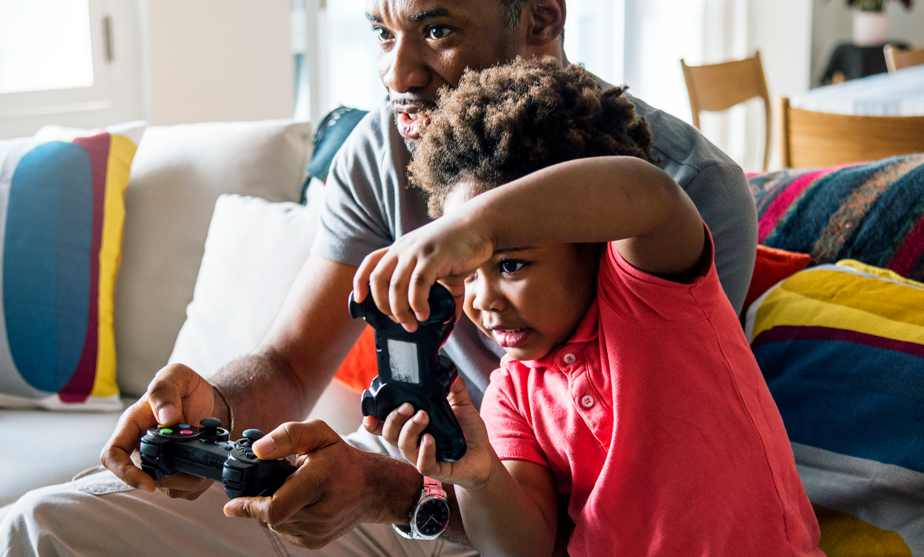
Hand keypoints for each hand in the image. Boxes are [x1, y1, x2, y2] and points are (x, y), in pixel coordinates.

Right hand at [100, 363, 216, 497]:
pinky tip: (208, 467)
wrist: (207, 399)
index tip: (148, 483)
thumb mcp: (176, 376)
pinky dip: (199, 484)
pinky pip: (184, 489)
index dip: (125, 473)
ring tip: (206, 464)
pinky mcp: (175, 471)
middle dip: (172, 478)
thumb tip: (166, 418)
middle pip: (143, 476)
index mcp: (133, 424)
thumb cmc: (185, 387)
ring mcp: (157, 461)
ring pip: (167, 487)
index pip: (113, 455)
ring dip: (189, 481)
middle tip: (196, 466)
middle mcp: (141, 446)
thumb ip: (165, 390)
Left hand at [223, 420, 409, 548]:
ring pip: (276, 526)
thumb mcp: (319, 433)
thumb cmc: (342, 459)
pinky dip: (284, 518)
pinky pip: (285, 532)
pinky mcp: (316, 542)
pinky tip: (297, 503)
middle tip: (273, 482)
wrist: (373, 488)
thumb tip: (258, 450)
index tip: (231, 505)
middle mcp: (320, 512)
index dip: (248, 507)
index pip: (274, 508)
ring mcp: (318, 532)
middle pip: (271, 516)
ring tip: (290, 490)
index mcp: (319, 482)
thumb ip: (287, 436)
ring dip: (273, 509)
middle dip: (262, 501)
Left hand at [352, 215, 493, 331]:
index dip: (360, 281)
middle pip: (378, 280)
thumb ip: (441, 292)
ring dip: (400, 310)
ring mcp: (417, 251)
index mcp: (401, 248)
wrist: (480, 224)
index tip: (359, 299)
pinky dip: (418, 303)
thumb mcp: (443, 267)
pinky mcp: (433, 256)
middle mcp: (404, 248)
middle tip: (399, 321)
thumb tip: (448, 320)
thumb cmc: (460, 244)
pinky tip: (425, 313)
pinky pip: (418, 284)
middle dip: (384, 306)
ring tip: (413, 323)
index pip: (370, 262)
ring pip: (396, 285)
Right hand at [364, 377, 495, 488]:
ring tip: (423, 416)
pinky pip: (422, 464)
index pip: (385, 425)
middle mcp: (413, 442)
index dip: (373, 421)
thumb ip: (454, 388)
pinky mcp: (435, 470)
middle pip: (389, 433)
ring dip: (410, 429)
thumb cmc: (468, 432)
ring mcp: (421, 456)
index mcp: (412, 427)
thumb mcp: (461, 405)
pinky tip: (430, 439)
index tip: (369, 414)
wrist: (484, 456)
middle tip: (408, 405)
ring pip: (403, 446)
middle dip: (394, 418)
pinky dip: (424, 451)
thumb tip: (449, 370)